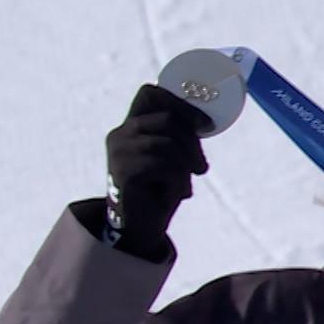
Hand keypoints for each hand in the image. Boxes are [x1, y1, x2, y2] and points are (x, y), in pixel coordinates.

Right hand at [103, 84, 210, 258]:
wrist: (141, 229)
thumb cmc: (159, 191)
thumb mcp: (170, 157)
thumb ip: (177, 136)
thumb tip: (201, 119)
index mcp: (130, 126)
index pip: (150, 94)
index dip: (180, 103)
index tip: (205, 124)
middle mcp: (119, 135)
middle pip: (168, 120)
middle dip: (192, 144)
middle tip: (201, 168)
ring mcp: (119, 153)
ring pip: (169, 144)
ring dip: (185, 167)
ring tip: (184, 186)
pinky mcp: (124, 172)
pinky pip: (165, 165)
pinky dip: (179, 181)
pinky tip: (177, 194)